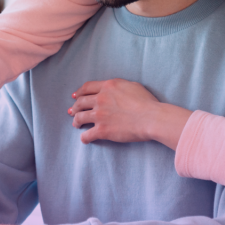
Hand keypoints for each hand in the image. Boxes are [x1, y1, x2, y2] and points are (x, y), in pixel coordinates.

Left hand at [69, 79, 191, 147]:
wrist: (151, 118)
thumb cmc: (147, 102)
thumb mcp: (132, 86)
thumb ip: (119, 86)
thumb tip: (115, 90)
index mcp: (108, 87)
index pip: (87, 87)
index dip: (79, 92)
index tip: (75, 96)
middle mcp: (100, 99)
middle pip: (81, 102)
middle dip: (75, 107)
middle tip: (72, 111)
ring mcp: (100, 115)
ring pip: (80, 117)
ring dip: (76, 121)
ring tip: (76, 124)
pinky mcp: (102, 130)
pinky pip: (87, 134)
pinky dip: (84, 137)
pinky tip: (84, 139)